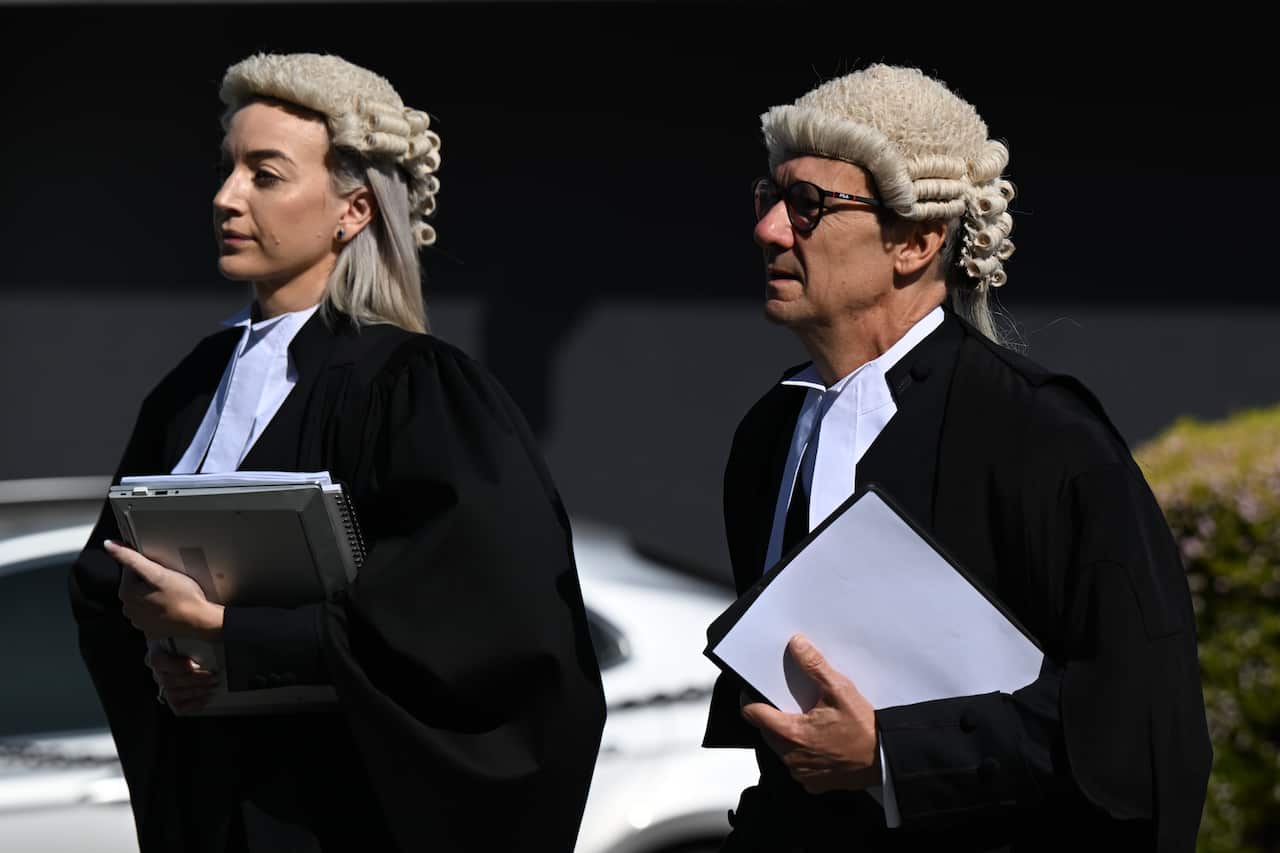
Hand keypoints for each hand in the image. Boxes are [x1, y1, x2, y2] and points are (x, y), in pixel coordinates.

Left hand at [108, 540, 223, 639]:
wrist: (199, 621)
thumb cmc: (182, 596)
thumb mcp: (158, 572)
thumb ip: (132, 558)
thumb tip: (108, 545)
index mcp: (126, 594)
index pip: (130, 569)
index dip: (148, 566)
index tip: (162, 570)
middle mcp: (129, 609)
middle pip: (136, 585)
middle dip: (149, 581)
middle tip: (169, 581)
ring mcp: (139, 622)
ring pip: (143, 599)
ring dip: (153, 595)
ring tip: (171, 593)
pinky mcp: (151, 630)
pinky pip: (151, 614)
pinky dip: (158, 610)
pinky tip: (170, 607)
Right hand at [145, 640, 218, 714]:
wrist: (196, 651)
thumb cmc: (194, 639)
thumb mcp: (193, 633)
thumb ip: (198, 633)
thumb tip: (216, 631)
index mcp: (158, 651)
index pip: (158, 661)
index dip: (176, 665)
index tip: (194, 665)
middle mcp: (158, 671)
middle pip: (169, 680)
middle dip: (194, 680)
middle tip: (213, 676)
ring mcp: (164, 686)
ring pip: (173, 694)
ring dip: (196, 691)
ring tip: (212, 685)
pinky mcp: (172, 698)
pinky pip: (178, 706)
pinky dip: (193, 705)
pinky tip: (206, 698)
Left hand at [741, 634, 880, 793]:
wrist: (886, 759)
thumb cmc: (863, 726)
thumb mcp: (840, 690)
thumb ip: (814, 666)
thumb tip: (796, 644)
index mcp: (791, 733)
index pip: (752, 714)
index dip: (750, 700)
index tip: (754, 690)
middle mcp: (790, 757)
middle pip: (766, 731)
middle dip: (773, 715)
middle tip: (790, 703)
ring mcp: (801, 773)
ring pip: (780, 748)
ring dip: (788, 735)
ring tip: (808, 721)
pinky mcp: (812, 783)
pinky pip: (796, 764)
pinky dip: (802, 752)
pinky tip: (819, 742)